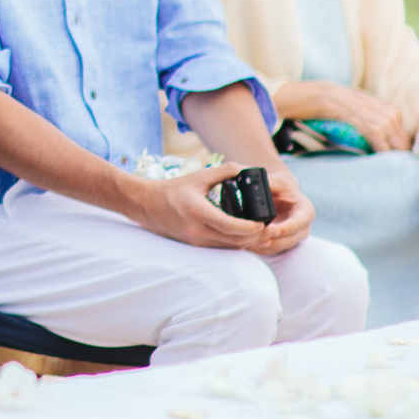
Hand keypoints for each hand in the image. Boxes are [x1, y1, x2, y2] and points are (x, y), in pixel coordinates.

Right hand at [124, 163, 270, 251]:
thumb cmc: (173, 189)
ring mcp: (197, 241)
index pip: (231, 226)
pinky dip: (237, 243)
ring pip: (231, 247)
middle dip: (256, 236)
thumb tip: (248, 170)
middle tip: (271, 227)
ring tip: (263, 231)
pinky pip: (223, 248)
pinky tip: (246, 235)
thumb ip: (225, 172)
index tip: (264, 221)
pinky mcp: (197, 245)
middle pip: (235, 240)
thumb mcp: (199, 176)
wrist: (147, 205)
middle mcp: (197, 230)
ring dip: (248, 242)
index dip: (252, 227)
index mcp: (198, 211)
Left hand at [253, 161, 317, 253]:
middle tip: (257, 239)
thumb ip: (270, 183)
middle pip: (290, 239)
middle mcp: (302, 227)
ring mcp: (293, 237)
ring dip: (265, 246)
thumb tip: (256, 189)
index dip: (287, 227)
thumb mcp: (277, 181)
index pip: (299, 222)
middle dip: (273, 240)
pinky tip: (247, 244)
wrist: (277, 195)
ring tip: (249, 242)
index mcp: (305, 211)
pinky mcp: (281, 243)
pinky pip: (272, 250)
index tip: (273, 229)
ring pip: (280, 247)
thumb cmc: (279, 186)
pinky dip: (260, 249)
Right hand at [280, 79, 410, 152]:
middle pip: (392, 118)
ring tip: (397, 159)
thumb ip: (349, 115)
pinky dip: (379, 142)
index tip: (404, 148)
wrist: (290, 95)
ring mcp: (353, 103)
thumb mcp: (333, 108)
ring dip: (393, 142)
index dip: (400, 131)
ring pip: (385, 123)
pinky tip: (382, 153)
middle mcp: (360, 98)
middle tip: (405, 159)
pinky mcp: (346, 110)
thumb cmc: (307, 104)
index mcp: (358, 97)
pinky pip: (370, 128)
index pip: (391, 112)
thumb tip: (364, 134)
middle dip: (401, 139)